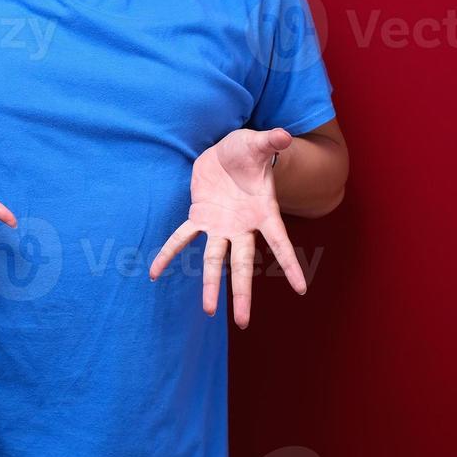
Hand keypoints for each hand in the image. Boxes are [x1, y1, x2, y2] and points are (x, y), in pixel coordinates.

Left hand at [148, 127, 306, 327]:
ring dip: (210, 285)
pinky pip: (182, 238)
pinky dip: (168, 253)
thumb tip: (285, 135)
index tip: (301, 289)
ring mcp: (220, 225)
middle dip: (242, 292)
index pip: (279, 242)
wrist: (228, 152)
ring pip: (214, 260)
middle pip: (243, 265)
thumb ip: (271, 141)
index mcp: (263, 213)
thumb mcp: (259, 143)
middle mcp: (242, 227)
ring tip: (209, 311)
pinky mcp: (200, 217)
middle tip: (243, 322)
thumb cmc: (248, 151)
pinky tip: (154, 273)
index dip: (289, 264)